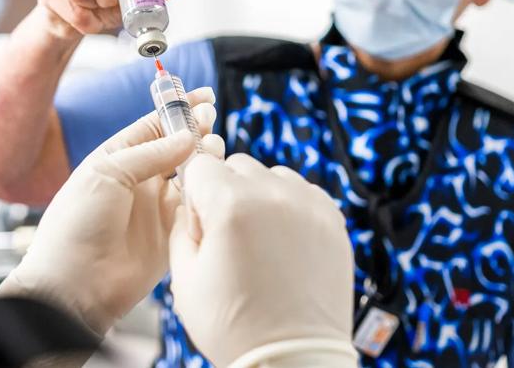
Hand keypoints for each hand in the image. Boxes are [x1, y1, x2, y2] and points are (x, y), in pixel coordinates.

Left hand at [0, 87, 220, 334]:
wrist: (73, 285)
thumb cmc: (75, 226)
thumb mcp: (107, 174)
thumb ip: (151, 154)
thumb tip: (187, 136)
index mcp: (116, 160)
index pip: (153, 126)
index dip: (178, 111)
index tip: (204, 98)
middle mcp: (137, 182)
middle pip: (176, 149)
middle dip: (197, 134)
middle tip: (212, 123)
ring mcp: (155, 209)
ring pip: (191, 177)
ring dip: (204, 162)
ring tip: (212, 153)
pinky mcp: (170, 237)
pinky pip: (196, 211)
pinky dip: (207, 197)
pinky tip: (212, 186)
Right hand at [169, 154, 356, 366]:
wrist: (294, 359)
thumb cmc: (235, 327)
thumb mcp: (184, 279)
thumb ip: (180, 227)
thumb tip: (191, 205)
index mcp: (232, 206)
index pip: (201, 164)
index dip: (195, 194)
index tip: (202, 224)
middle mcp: (274, 195)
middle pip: (238, 165)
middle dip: (226, 193)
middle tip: (230, 238)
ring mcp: (310, 205)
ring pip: (273, 175)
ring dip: (261, 197)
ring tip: (261, 243)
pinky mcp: (333, 220)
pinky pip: (304, 192)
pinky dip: (291, 208)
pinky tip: (284, 244)